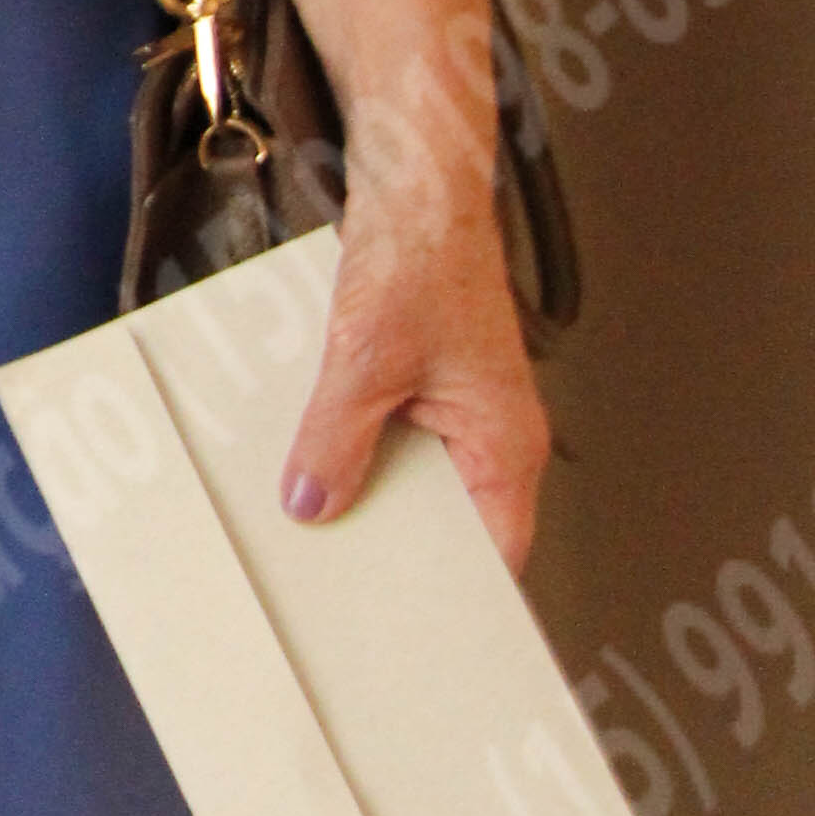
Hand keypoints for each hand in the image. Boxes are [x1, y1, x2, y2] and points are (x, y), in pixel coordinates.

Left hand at [277, 186, 548, 566]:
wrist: (418, 186)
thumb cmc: (421, 261)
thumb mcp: (365, 364)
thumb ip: (337, 441)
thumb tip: (313, 503)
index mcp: (504, 446)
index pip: (495, 555)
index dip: (457, 595)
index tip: (411, 628)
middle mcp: (491, 435)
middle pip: (448, 523)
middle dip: (399, 547)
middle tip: (344, 584)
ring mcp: (459, 409)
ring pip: (414, 478)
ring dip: (370, 491)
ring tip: (317, 525)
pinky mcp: (425, 381)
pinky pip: (394, 435)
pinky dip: (357, 447)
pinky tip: (310, 458)